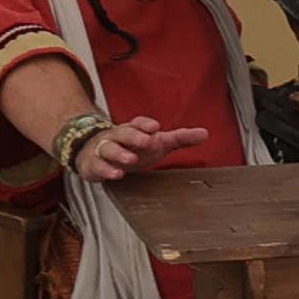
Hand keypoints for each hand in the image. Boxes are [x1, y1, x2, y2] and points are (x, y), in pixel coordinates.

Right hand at [78, 117, 214, 182]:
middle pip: (123, 133)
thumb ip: (179, 139)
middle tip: (146, 141)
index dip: (146, 124)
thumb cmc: (131, 146)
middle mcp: (117, 137)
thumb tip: (205, 133)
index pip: (138, 123)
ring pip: (108, 148)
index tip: (156, 127)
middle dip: (134, 136)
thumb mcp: (156, 143)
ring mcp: (103, 150)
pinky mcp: (93, 164)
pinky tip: (116, 174)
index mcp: (133, 130)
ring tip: (131, 159)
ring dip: (119, 154)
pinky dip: (105, 170)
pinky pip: (97, 166)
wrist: (95, 152)